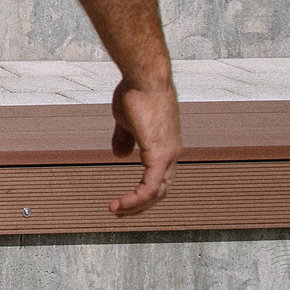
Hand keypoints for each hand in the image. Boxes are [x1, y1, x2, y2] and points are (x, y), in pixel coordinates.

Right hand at [105, 73, 180, 216]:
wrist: (144, 78)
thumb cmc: (136, 93)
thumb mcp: (126, 120)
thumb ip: (124, 138)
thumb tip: (120, 154)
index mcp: (166, 145)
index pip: (159, 177)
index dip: (143, 191)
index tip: (124, 198)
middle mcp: (172, 153)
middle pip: (161, 190)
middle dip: (140, 205)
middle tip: (121, 212)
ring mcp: (168, 155)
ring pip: (156, 193)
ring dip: (136, 206)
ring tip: (116, 211)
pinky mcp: (160, 155)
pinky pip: (149, 187)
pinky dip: (135, 199)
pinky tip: (120, 205)